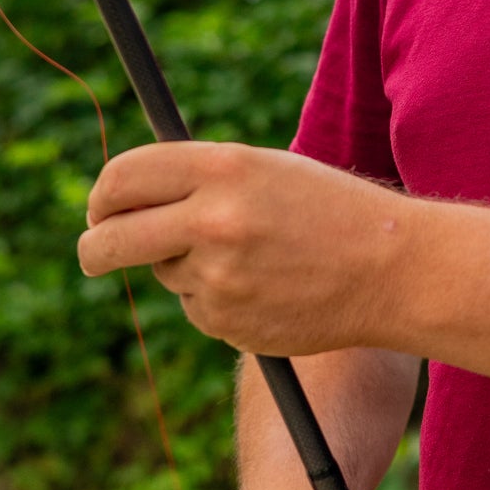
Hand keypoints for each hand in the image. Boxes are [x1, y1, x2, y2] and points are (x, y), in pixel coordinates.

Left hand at [77, 142, 412, 354]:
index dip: (103, 196)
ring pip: (163, 274)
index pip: (122, 178)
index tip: (102, 209)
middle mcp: (212, 220)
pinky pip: (196, 308)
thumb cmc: (329, 210)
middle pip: (110, 240)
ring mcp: (218, 277)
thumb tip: (123, 199)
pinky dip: (217, 300)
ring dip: (186, 268)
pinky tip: (268, 287)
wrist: (392, 269)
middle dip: (96, 248)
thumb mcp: (266, 169)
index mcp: (223, 167)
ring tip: (253, 258)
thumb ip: (197, 178)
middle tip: (98, 251)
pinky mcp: (226, 322)